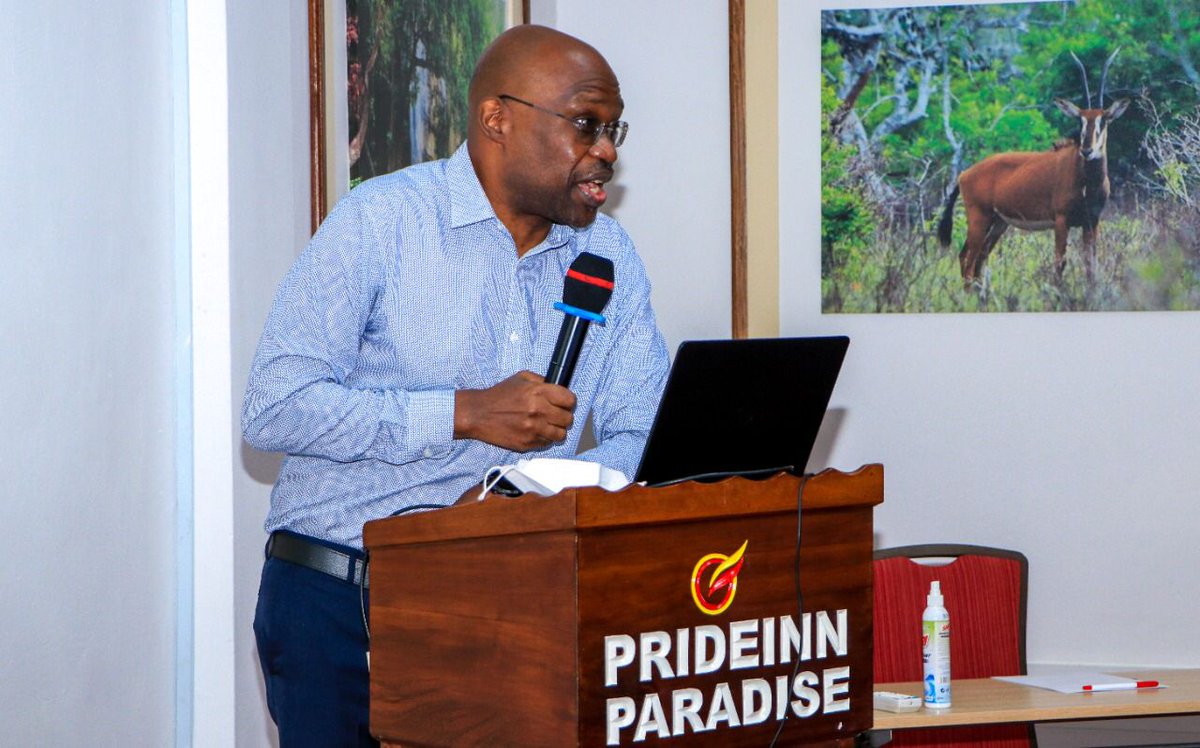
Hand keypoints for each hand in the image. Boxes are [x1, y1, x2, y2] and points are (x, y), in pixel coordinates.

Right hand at [454, 371, 575, 451]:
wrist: (479, 414)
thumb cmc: (499, 395)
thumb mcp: (521, 378)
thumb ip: (542, 381)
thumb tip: (560, 388)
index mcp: (538, 392)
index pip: (570, 400)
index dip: (569, 402)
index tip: (565, 404)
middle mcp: (538, 411)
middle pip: (568, 419)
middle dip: (564, 416)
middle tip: (556, 415)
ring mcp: (533, 430)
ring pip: (561, 435)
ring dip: (557, 430)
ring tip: (547, 425)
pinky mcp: (527, 444)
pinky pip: (547, 444)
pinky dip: (544, 438)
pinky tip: (535, 431)